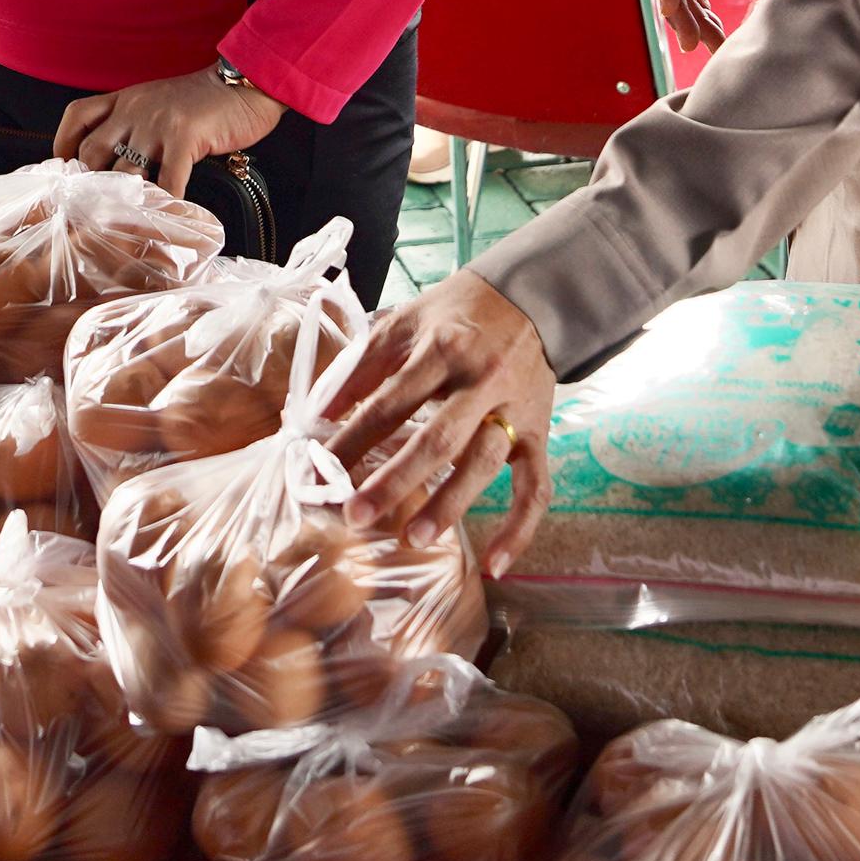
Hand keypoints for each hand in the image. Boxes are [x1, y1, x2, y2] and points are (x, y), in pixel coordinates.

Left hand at [54, 69, 283, 200]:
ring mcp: (157, 123)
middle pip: (93, 151)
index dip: (64, 145)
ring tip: (128, 220)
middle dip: (92, 183)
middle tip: (98, 208)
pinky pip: (167, 179)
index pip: (78, 116)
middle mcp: (134, 109)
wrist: (243, 85)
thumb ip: (135, 122)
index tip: (65, 172)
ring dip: (125, 198)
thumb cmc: (204, 99)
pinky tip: (169, 215)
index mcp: (125, 99)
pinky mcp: (184, 136)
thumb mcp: (157, 101)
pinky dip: (166, 202)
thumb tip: (117, 161)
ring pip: (124, 169)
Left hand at [328, 273, 556, 560]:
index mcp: (442, 349)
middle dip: (395, 480)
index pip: (389, 403)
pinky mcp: (540, 433)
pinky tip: (496, 563)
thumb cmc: (458, 313)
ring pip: (483, 464)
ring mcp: (514, 410)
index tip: (319, 470)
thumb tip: (321, 411)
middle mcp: (481, 381)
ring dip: (450, 503)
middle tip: (356, 516)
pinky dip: (520, 529)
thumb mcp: (406, 322)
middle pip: (437, 439)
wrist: (533, 297)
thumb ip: (365, 364)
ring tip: (413, 537)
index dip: (353, 439)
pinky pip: (536, 488)